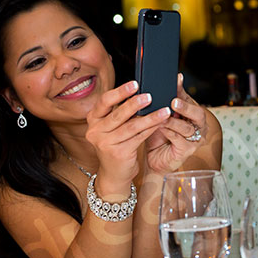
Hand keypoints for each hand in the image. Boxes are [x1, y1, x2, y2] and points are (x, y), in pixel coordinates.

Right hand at [85, 80, 170, 195]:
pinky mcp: (118, 153)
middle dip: (135, 103)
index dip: (120, 92)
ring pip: (131, 126)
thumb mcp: (113, 128)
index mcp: (93, 120)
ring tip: (164, 110)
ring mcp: (105, 143)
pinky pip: (139, 137)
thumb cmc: (116, 146)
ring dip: (150, 117)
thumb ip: (120, 113)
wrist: (114, 174)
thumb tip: (141, 93)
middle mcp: (95, 131)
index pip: (104, 101)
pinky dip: (152, 129)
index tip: (135, 83)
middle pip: (118, 114)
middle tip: (150, 95)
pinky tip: (162, 123)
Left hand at [146, 74, 209, 173]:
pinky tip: (160, 128)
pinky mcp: (188, 151)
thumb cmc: (158, 136)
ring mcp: (195, 140)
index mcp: (193, 114)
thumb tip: (166, 81)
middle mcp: (199, 126)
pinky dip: (169, 132)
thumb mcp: (161, 115)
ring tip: (161, 116)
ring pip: (187, 128)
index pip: (190, 99)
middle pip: (198, 113)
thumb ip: (165, 100)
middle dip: (185, 107)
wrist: (154, 159)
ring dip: (173, 121)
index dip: (181, 91)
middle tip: (173, 101)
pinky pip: (179, 140)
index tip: (174, 81)